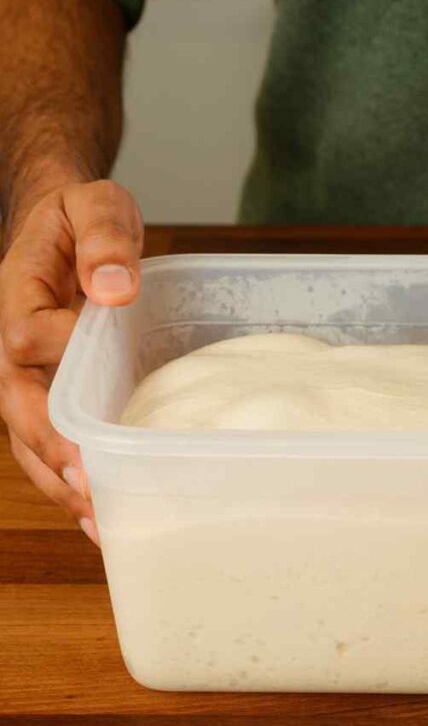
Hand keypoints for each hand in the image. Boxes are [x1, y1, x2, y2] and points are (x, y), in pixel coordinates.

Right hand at [0, 179, 142, 542]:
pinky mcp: (48, 391)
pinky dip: (71, 477)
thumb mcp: (97, 204)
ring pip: (29, 435)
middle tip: (89, 488)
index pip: (25, 332)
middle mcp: (14, 342)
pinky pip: (49, 440)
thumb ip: (104, 236)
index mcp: (20, 290)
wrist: (64, 225)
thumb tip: (114, 287)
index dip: (57, 357)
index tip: (97, 377)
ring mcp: (27, 373)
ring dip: (60, 479)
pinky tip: (100, 515)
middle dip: (51, 448)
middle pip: (17, 403)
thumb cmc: (82, 217)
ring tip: (98, 522)